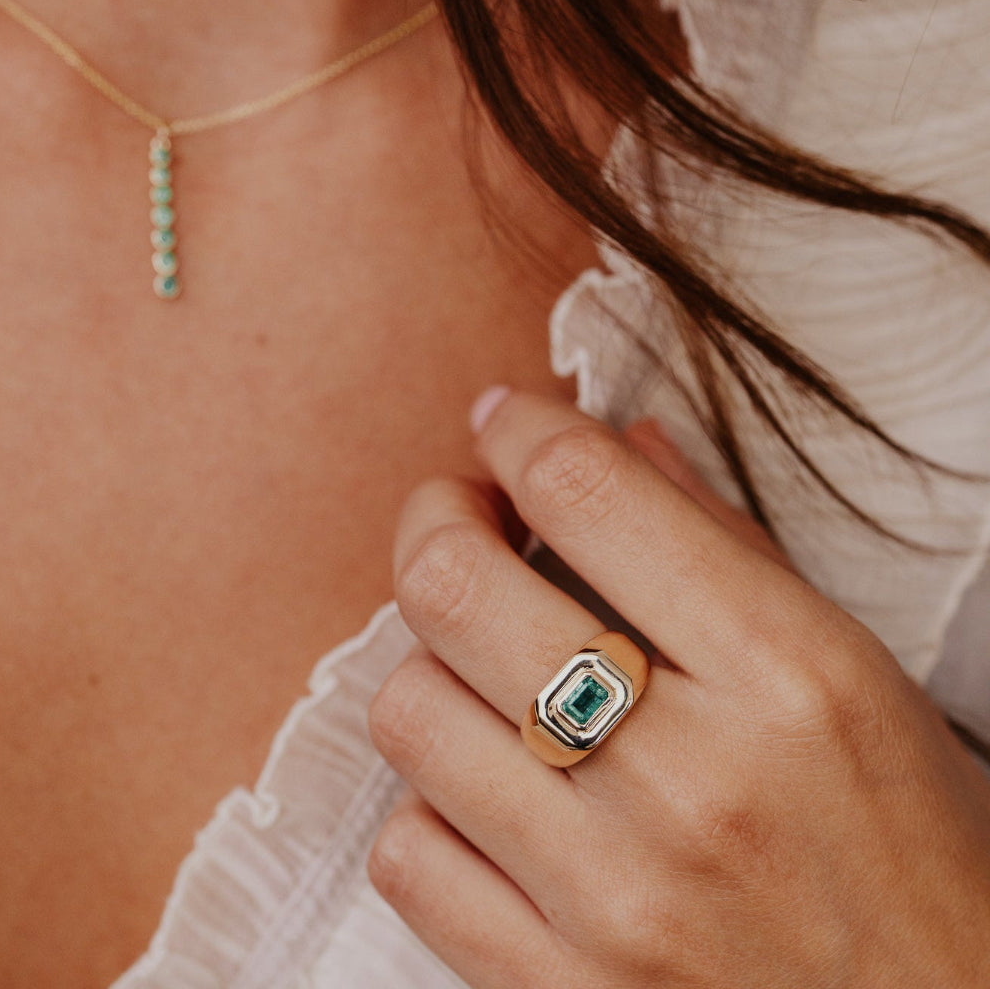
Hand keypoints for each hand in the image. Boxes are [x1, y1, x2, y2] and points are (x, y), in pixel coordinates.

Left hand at [368, 389, 989, 988]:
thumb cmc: (913, 852)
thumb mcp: (853, 675)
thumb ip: (728, 542)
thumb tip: (623, 442)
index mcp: (786, 676)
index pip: (588, 494)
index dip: (521, 430)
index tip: (503, 424)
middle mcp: (689, 780)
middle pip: (454, 590)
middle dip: (435, 520)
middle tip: (459, 517)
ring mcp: (612, 899)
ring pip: (411, 713)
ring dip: (430, 666)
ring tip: (481, 669)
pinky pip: (409, 856)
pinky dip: (430, 806)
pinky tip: (488, 798)